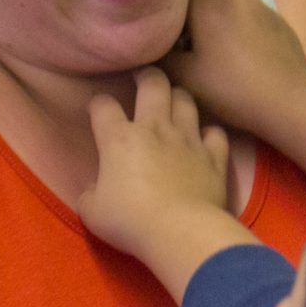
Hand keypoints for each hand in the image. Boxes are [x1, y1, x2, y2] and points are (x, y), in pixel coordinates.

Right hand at [80, 69, 255, 298]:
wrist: (181, 232)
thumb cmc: (131, 222)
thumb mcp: (92, 212)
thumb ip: (90, 194)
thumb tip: (93, 190)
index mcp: (119, 139)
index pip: (104, 106)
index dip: (98, 104)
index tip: (98, 111)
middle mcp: (155, 129)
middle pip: (153, 84)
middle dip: (146, 74)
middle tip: (142, 77)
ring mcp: (187, 140)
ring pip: (186, 100)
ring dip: (179, 96)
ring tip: (174, 100)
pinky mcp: (213, 156)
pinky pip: (215, 133)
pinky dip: (210, 133)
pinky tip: (205, 137)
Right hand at [161, 0, 305, 177]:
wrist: (287, 100)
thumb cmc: (231, 87)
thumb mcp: (184, 77)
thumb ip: (157, 57)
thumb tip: (143, 47)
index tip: (153, 13)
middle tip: (173, 25)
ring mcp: (257, 3)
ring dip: (209, 8)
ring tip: (201, 38)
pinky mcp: (275, 18)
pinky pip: (245, 10)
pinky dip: (232, 20)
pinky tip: (232, 48)